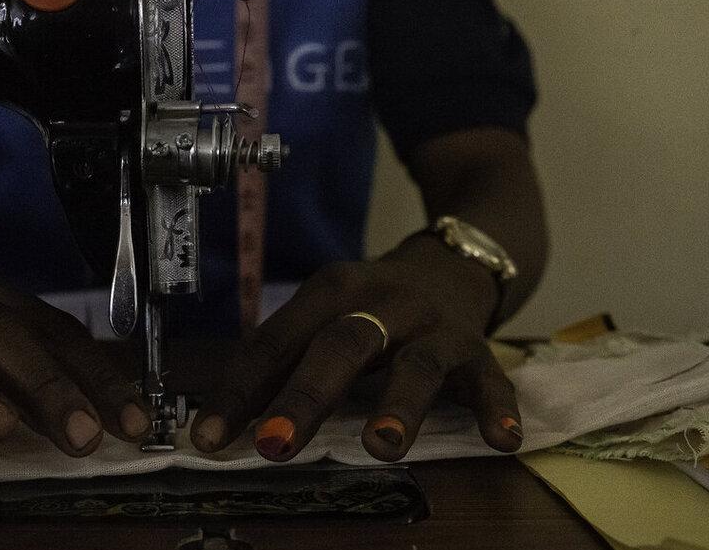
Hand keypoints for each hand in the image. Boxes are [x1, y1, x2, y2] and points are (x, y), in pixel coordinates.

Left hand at [188, 235, 522, 461]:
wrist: (454, 260)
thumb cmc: (371, 304)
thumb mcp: (324, 315)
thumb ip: (281, 362)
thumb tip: (219, 424)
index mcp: (329, 291)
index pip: (274, 342)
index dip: (239, 391)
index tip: (208, 439)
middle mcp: (380, 302)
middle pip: (339, 346)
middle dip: (305, 397)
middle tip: (275, 445)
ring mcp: (432, 326)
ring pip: (415, 365)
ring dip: (397, 406)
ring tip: (381, 447)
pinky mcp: (477, 349)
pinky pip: (490, 380)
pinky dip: (496, 409)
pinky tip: (500, 440)